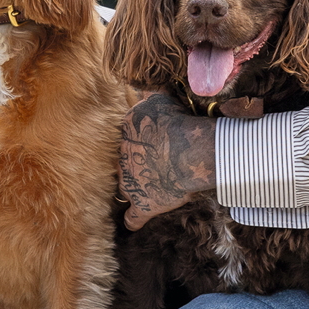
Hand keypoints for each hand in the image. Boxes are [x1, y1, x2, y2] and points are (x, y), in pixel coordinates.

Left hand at [118, 93, 215, 230]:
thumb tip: (144, 87)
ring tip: (142, 189)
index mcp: (123, 132)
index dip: (134, 141)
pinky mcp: (142, 204)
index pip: (122, 137)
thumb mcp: (160, 99)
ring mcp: (129, 183)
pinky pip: (132, 219)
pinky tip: (134, 221)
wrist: (188, 150)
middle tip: (148, 164)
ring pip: (122, 188)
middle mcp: (120, 158)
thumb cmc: (178, 121)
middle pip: (120, 163)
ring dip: (130, 188)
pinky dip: (133, 220)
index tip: (147, 142)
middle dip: (130, 164)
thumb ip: (149, 95)